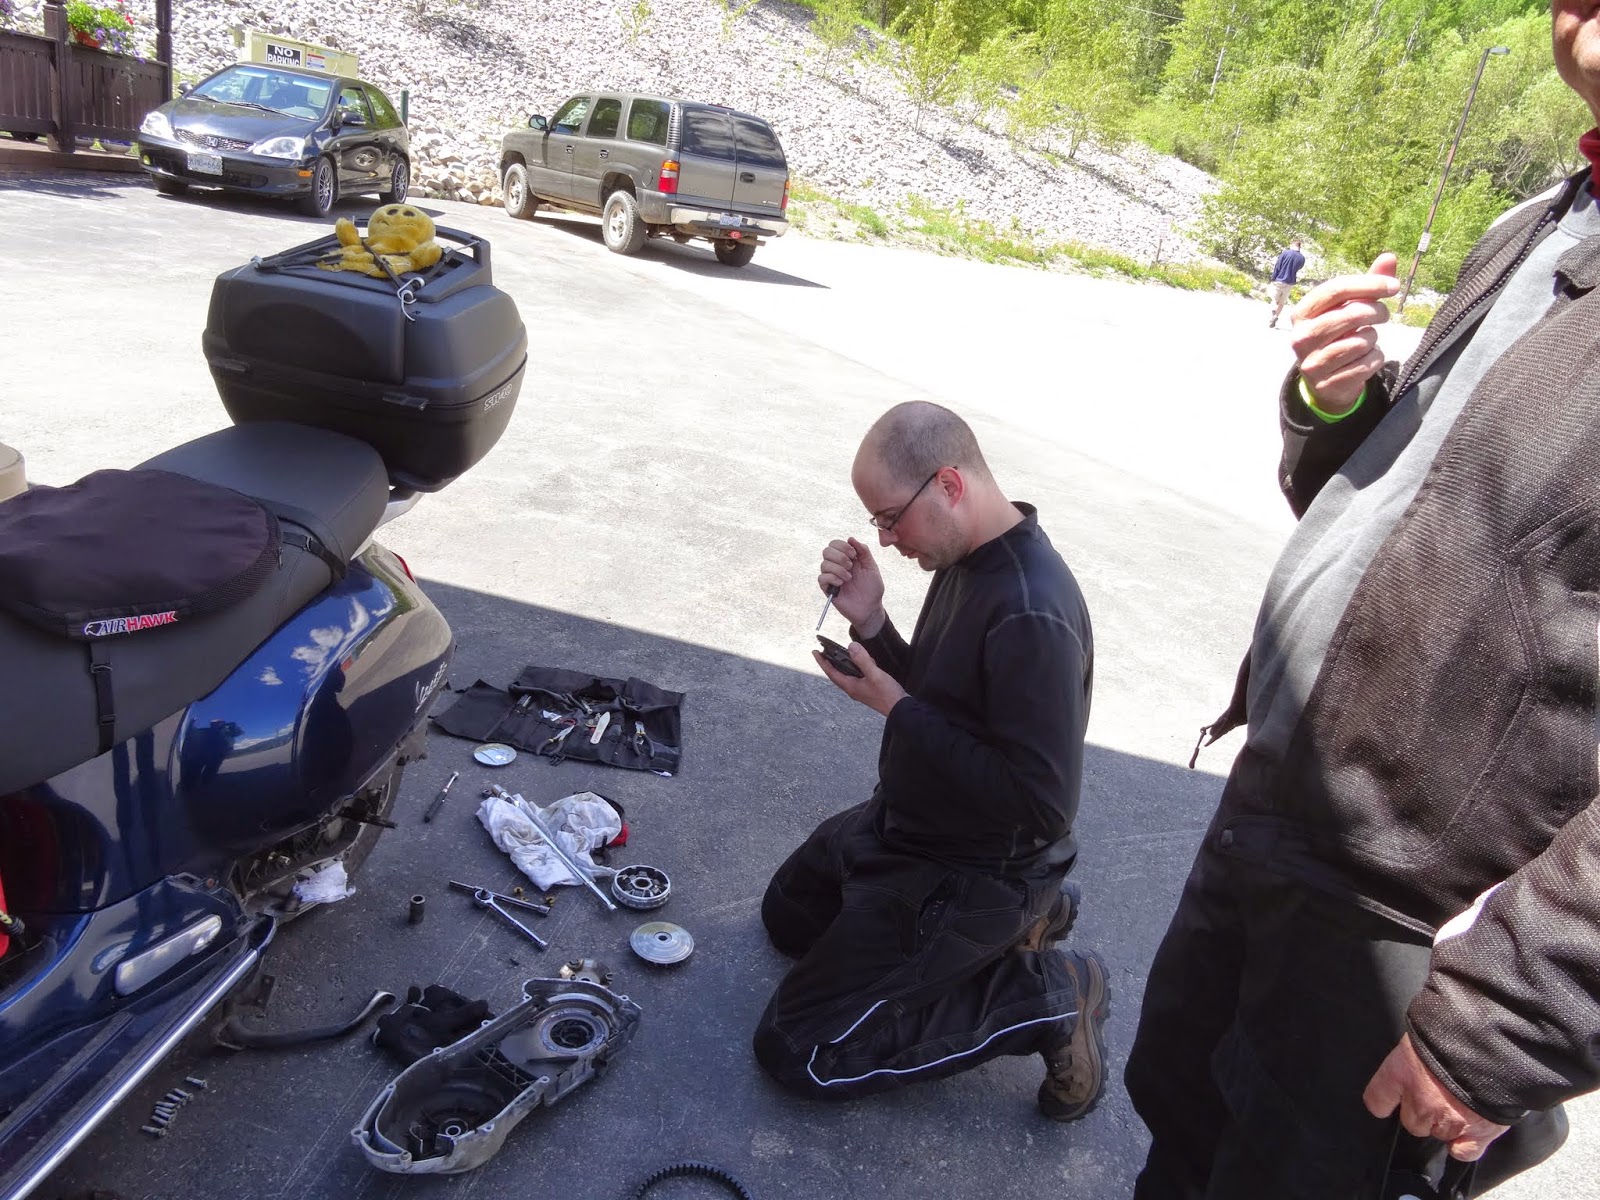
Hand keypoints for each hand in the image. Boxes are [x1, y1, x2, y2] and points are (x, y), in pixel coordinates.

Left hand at [813, 640, 905, 715]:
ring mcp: (860, 690)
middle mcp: (853, 689)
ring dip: (844, 665)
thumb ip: (863, 660)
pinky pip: (857, 676)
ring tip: (843, 654)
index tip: (815, 652)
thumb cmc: (887, 695)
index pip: (831, 672)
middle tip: (824, 652)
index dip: (822, 661)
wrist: (900, 709)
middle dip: (830, 663)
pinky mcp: (868, 690)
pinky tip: (865, 663)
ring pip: (848, 675)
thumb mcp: (875, 675)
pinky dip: (857, 668)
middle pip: (837, 674)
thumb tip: (851, 646)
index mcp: (850, 686)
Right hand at [819, 537, 885, 634]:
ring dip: (838, 569)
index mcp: (847, 558)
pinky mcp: (828, 589)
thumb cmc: (872, 588)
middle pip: (826, 551)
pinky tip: (841, 584)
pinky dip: (832, 578)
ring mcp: (832, 577)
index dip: (842, 546)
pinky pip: (821, 578)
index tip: (854, 555)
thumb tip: (851, 538)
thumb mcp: (871, 567)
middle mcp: (837, 566)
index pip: (835, 544)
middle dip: (839, 556)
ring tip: (849, 578)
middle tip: (851, 566)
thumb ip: (863, 551)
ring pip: (824, 564)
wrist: (870, 608)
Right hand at [1289, 252, 1399, 415]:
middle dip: (1377, 311)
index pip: (1335, 289)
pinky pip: (1367, 364)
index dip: (1368, 284)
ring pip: (1362, 341)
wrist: (1324, 381)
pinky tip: (1364, 359)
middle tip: (1383, 315)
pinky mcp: (1328, 383)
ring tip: (1365, 340)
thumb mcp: (1347, 308)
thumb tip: (1389, 257)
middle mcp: (1301, 337)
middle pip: (1352, 314)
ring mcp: (1312, 362)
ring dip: (1373, 339)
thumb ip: (1367, 284)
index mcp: (1302, 313)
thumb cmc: (1338, 335)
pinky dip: (1375, 359)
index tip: (1394, 286)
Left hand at [1363, 1034, 1509, 1161]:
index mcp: (1401, 1073)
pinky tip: (1469, 1133)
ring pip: (1439, 1134)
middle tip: (1438, 1094)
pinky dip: (1465, 1146)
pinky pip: (1464, 1152)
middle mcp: (1421, 1102)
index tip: (1390, 1101)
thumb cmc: (1454, 1026)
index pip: (1377, 1101)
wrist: (1497, 1040)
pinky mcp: (1479, 1132)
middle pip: (1412, 1123)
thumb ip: (1414, 1054)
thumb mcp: (1422, 1032)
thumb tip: (1416, 1059)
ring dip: (1446, 1123)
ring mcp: (1449, 1119)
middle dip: (1422, 1112)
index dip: (1385, 1102)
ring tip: (1459, 1103)